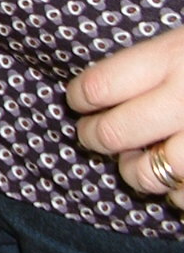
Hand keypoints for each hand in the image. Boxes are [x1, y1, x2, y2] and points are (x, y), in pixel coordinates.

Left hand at [68, 26, 183, 206]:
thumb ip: (155, 59)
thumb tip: (98, 85)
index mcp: (176, 56)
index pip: (97, 86)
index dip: (79, 97)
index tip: (78, 100)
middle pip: (113, 134)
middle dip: (95, 136)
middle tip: (94, 133)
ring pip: (146, 174)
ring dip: (135, 170)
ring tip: (140, 157)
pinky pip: (183, 197)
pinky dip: (177, 192)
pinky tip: (181, 173)